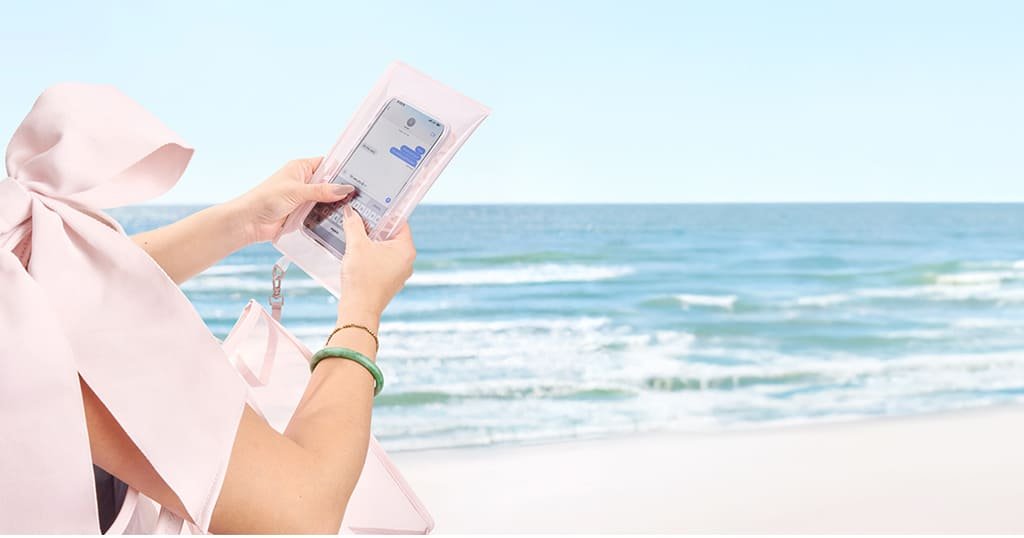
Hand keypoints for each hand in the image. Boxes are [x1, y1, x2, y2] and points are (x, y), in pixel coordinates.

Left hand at [231, 157, 354, 243]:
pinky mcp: (302, 214)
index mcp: (300, 168)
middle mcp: (303, 181)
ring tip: (353, 208)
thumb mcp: (297, 191)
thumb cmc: (266, 199)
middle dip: (340, 190)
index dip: (341, 169)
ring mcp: (303, 198)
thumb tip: (345, 189)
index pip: (327, 164)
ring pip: (325, 200)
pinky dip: (326, 217)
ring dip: (333, 205)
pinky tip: (339, 220)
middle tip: (360, 195)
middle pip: (329, 183)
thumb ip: (322, 190)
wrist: (249, 222)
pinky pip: (319, 214)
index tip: (359, 175)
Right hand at [337, 204, 415, 324]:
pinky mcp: (388, 281)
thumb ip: (354, 224)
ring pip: (384, 249)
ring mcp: (398, 273)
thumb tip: (350, 211)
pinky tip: (355, 252)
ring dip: (370, 242)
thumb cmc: (362, 278)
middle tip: (359, 217)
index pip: (399, 222)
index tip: (372, 205)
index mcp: (406, 250)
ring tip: (355, 233)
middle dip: (374, 227)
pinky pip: (380, 261)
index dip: (385, 212)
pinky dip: (369, 255)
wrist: (358, 310)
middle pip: (391, 235)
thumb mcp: (356, 246)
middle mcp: (407, 261)